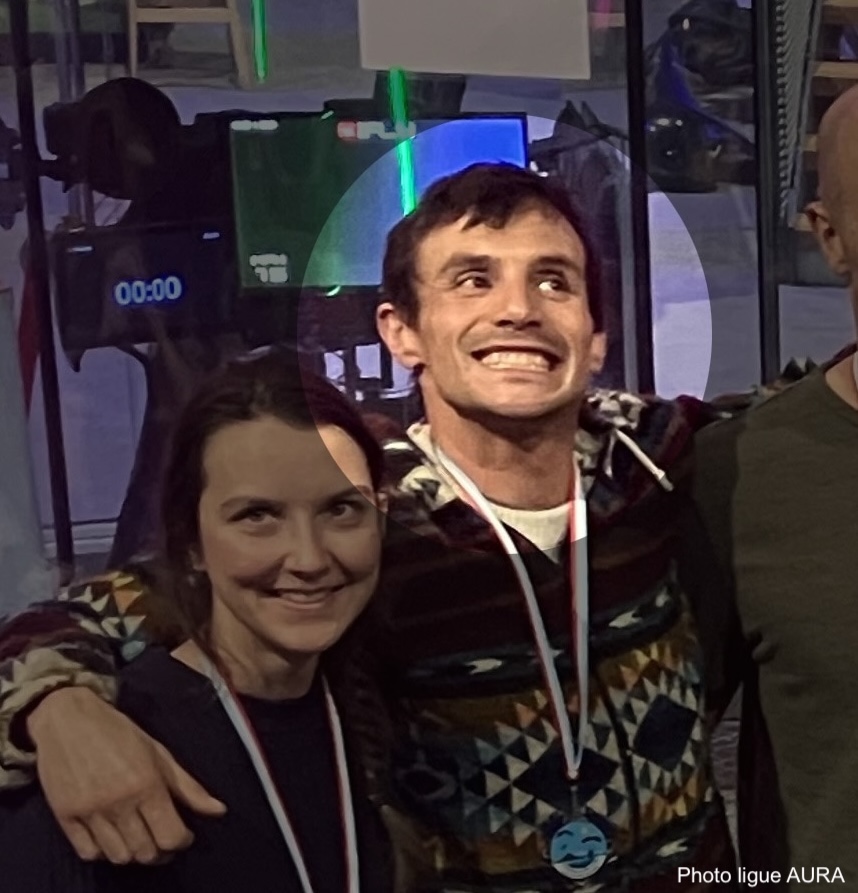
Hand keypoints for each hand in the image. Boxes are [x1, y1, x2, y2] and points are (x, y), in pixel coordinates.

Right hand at [27, 687, 226, 864]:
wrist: (68, 719)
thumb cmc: (119, 732)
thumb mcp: (160, 753)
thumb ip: (189, 787)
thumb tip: (219, 811)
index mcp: (147, 784)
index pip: (170, 836)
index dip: (182, 841)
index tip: (184, 835)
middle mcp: (119, 802)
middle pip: (145, 853)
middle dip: (161, 851)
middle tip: (164, 838)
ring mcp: (90, 812)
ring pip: (118, 857)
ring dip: (134, 853)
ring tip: (140, 837)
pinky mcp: (65, 817)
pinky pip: (88, 853)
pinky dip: (103, 852)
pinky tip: (113, 836)